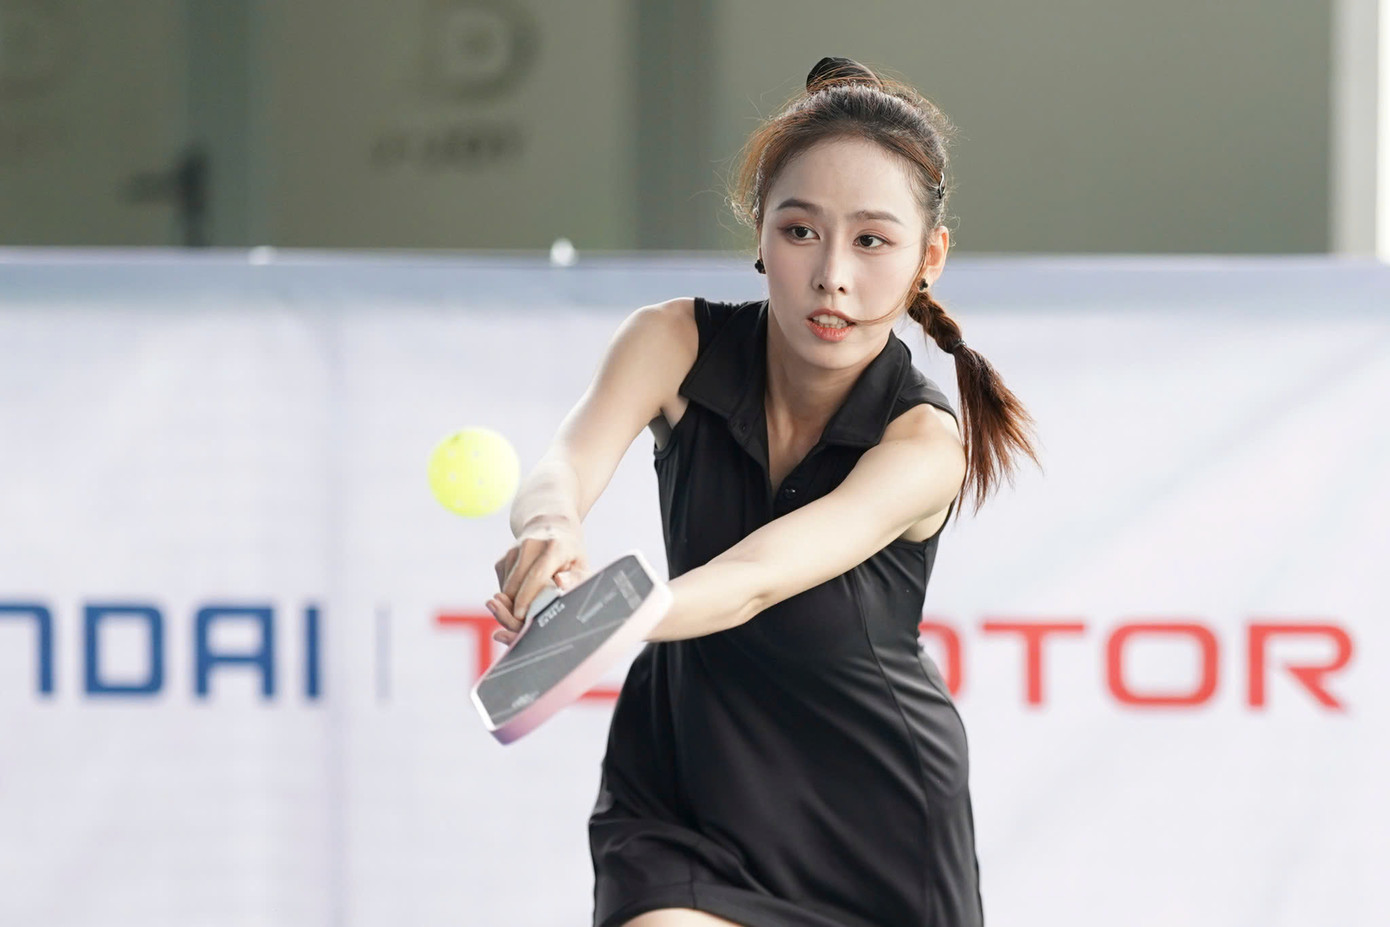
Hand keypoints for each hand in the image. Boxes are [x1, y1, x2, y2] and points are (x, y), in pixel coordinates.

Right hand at [488, 515, 589, 644]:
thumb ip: (576, 578)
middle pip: (516, 586)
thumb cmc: (570, 553)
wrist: (548, 525)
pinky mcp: (502, 560)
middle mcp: (529, 545)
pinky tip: (526, 595)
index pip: (536, 575)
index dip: (527, 598)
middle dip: (517, 610)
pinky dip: (511, 599)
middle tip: (528, 625)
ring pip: (505, 590)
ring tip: (531, 611)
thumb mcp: (581, 564)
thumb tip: (561, 583)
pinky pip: (503, 588)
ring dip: (513, 606)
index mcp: (554, 546)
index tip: (521, 617)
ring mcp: (512, 551)